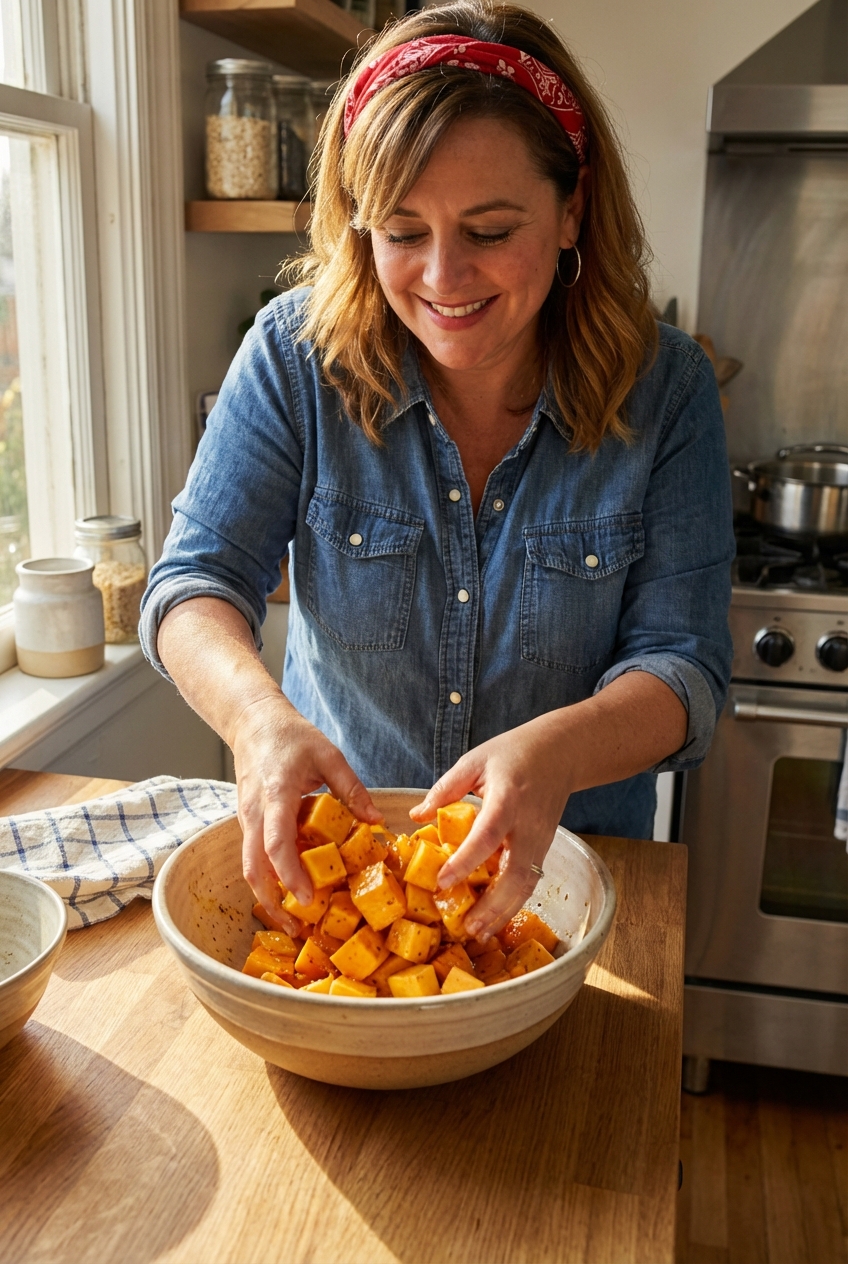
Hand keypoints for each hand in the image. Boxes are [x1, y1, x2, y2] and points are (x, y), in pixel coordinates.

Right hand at [232, 695, 381, 926]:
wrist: (253, 723)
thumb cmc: (292, 736)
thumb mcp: (330, 756)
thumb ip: (352, 789)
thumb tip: (376, 822)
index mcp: (277, 794)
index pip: (276, 842)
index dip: (290, 873)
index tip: (307, 897)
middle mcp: (255, 813)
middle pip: (254, 868)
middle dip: (273, 901)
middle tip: (298, 927)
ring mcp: (247, 820)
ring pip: (250, 868)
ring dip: (268, 897)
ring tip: (294, 921)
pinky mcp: (248, 824)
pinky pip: (254, 858)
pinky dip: (268, 880)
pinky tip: (289, 893)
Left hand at [409, 712, 572, 939]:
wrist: (562, 753)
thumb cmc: (515, 753)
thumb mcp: (475, 761)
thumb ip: (446, 789)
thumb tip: (417, 816)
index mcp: (508, 798)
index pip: (488, 834)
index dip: (466, 860)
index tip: (442, 881)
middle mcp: (528, 825)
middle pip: (515, 873)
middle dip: (492, 904)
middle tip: (466, 926)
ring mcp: (540, 840)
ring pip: (526, 884)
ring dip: (504, 912)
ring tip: (478, 933)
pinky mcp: (543, 849)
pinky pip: (529, 880)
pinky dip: (513, 903)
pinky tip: (494, 919)